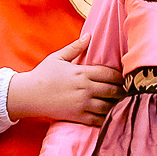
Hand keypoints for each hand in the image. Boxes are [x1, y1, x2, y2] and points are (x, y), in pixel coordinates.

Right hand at [5, 36, 119, 126]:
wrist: (27, 95)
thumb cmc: (42, 74)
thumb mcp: (57, 57)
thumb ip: (75, 47)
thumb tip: (88, 36)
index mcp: (82, 72)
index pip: (109, 74)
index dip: (121, 76)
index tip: (125, 78)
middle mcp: (85, 88)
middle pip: (112, 90)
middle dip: (122, 91)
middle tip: (128, 91)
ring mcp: (82, 103)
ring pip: (108, 106)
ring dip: (117, 104)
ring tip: (122, 103)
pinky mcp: (77, 116)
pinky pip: (98, 119)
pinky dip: (107, 118)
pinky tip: (111, 116)